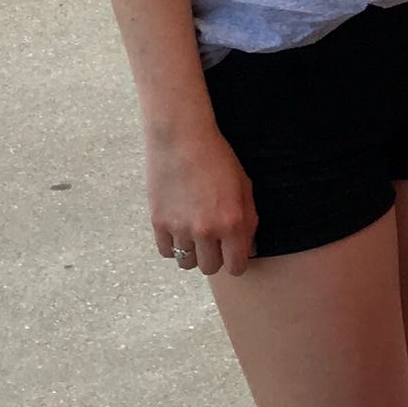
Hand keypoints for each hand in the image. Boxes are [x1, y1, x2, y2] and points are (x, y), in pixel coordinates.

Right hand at [146, 128, 256, 275]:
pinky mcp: (158, 223)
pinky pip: (166, 252)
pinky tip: (179, 230)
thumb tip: (248, 249)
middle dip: (215, 258)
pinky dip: (173, 246)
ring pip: (187, 263)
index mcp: (232, 223)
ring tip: (195, 234)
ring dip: (193, 253)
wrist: (181, 138)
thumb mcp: (245, 187)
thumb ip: (249, 222)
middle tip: (214, 242)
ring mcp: (180, 228)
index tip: (233, 255)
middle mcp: (206, 231)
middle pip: (210, 267)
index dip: (237, 263)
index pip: (236, 266)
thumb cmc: (218, 159)